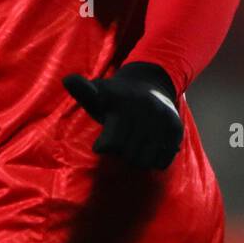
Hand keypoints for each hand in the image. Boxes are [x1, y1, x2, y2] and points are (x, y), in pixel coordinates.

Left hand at [62, 62, 183, 169]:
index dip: (103, 146)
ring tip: (132, 145)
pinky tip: (147, 148)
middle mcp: (146, 109)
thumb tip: (67, 80)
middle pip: (128, 156)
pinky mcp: (176, 129)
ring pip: (145, 162)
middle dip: (120, 152)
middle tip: (120, 140)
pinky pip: (162, 161)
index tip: (101, 143)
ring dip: (136, 159)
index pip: (111, 144)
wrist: (149, 85)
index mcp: (123, 102)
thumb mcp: (96, 93)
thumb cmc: (113, 98)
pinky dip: (153, 161)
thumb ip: (82, 90)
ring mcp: (163, 119)